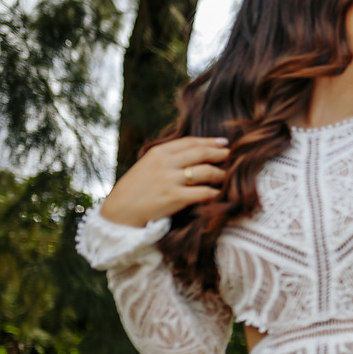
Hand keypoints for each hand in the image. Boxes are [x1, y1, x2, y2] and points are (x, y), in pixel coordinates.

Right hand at [100, 137, 230, 226]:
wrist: (119, 212)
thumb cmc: (134, 191)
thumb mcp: (146, 166)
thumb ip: (166, 159)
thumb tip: (192, 155)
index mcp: (158, 153)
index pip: (190, 142)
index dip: (209, 141)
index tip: (223, 142)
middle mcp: (165, 163)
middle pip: (201, 153)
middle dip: (221, 154)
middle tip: (233, 156)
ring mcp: (170, 180)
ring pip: (206, 171)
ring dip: (221, 174)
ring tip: (229, 176)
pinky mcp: (174, 197)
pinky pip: (203, 193)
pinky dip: (215, 193)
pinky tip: (221, 194)